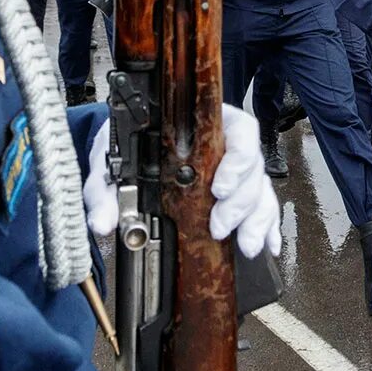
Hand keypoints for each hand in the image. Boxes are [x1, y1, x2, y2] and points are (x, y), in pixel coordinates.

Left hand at [87, 111, 282, 259]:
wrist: (127, 152)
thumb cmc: (127, 146)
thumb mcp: (111, 162)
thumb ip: (104, 191)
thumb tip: (104, 224)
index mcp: (204, 125)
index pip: (239, 131)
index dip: (237, 159)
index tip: (219, 188)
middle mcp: (227, 144)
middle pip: (253, 167)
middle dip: (241, 202)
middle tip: (219, 226)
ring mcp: (236, 170)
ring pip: (261, 189)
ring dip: (256, 219)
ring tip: (245, 245)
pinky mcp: (239, 193)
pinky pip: (263, 207)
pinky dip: (267, 227)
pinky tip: (267, 245)